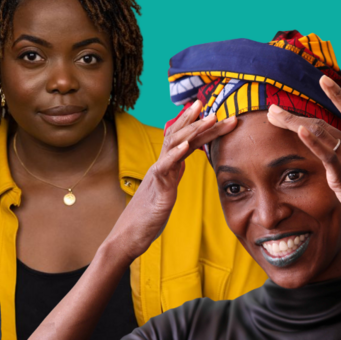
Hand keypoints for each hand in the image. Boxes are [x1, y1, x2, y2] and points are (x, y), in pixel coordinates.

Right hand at [107, 100, 237, 261]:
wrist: (128, 236)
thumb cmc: (146, 217)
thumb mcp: (166, 191)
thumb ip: (173, 175)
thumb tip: (182, 163)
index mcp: (167, 166)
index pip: (185, 140)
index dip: (198, 125)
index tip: (213, 111)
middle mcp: (162, 166)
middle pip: (180, 136)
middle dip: (198, 120)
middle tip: (212, 104)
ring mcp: (159, 176)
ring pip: (174, 146)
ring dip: (193, 130)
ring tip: (209, 117)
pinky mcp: (158, 190)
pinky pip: (165, 168)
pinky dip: (176, 154)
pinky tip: (187, 145)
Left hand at [266, 75, 340, 243]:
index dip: (337, 94)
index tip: (322, 79)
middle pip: (324, 123)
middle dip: (295, 115)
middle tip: (273, 108)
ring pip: (321, 135)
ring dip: (294, 123)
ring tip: (274, 115)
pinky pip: (327, 156)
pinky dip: (313, 142)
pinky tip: (300, 131)